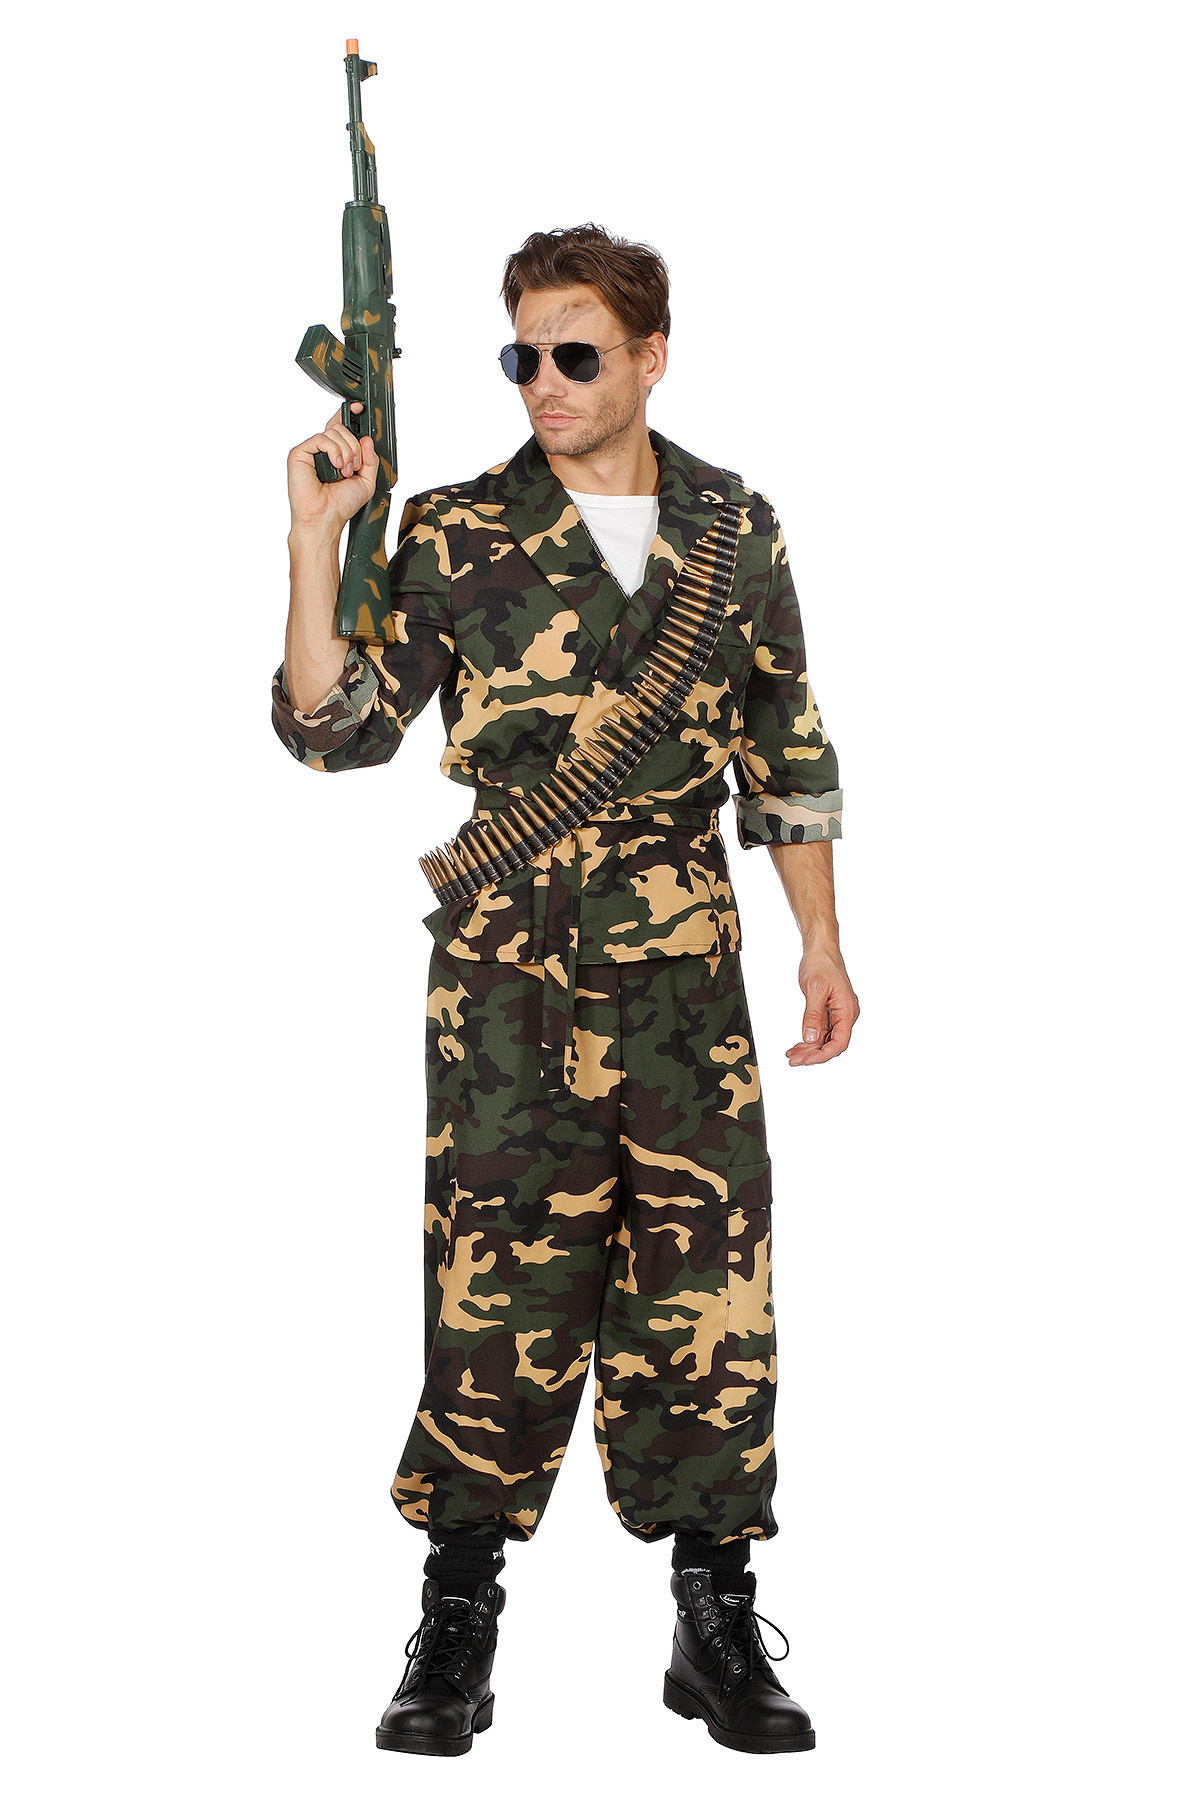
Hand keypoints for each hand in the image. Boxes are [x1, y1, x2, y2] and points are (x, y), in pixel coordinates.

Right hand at [286, 401, 377, 538]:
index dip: (349, 414)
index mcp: (335, 454)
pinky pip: (322, 439)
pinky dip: (334, 451)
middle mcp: (322, 451)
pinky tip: (337, 466)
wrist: (325, 518)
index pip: (341, 427)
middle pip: (341, 428)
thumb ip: (371, 460)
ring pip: (334, 432)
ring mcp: (310, 451)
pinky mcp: (300, 453)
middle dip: (355, 446)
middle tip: (354, 466)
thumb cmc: (340, 505)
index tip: (359, 408)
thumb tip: (366, 439)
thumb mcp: (366, 482)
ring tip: (345, 471)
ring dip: (347, 451)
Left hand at [786, 947, 859, 1065]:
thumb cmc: (821, 963)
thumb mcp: (814, 990)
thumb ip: (813, 1016)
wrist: (820, 948)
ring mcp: (838, 1013)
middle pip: (832, 1043)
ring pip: (826, 1038)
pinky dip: (809, 1038)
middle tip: (794, 1060)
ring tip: (792, 1055)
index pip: (839, 1042)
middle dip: (813, 1054)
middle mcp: (846, 1014)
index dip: (823, 1054)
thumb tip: (811, 1037)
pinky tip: (798, 1044)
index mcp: (847, 1010)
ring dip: (809, 1048)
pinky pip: (822, 1030)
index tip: (806, 1060)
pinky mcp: (830, 1010)